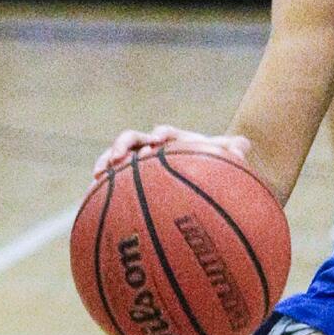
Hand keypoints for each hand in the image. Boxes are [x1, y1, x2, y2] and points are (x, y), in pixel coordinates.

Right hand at [93, 126, 251, 179]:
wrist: (197, 178)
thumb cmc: (210, 167)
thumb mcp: (223, 161)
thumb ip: (233, 151)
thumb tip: (244, 145)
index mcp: (173, 141)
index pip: (164, 133)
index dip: (161, 135)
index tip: (160, 141)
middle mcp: (150, 148)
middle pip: (132, 140)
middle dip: (123, 146)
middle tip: (119, 157)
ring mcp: (135, 163)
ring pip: (115, 158)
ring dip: (105, 162)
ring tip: (96, 176)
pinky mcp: (126, 179)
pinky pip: (110, 181)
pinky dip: (99, 187)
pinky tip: (89, 201)